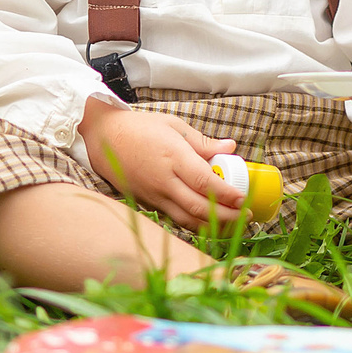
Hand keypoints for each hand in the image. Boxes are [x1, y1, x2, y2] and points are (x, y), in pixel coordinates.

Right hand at [78, 97, 246, 230]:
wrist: (104, 138)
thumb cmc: (140, 128)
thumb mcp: (174, 125)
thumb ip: (203, 141)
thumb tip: (230, 147)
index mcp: (173, 157)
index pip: (205, 183)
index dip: (227, 195)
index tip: (244, 199)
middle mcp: (164, 181)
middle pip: (199, 207)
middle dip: (227, 217)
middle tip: (246, 217)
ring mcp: (154, 196)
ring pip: (187, 220)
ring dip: (213, 227)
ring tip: (234, 225)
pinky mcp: (147, 204)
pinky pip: (174, 218)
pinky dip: (193, 224)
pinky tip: (209, 223)